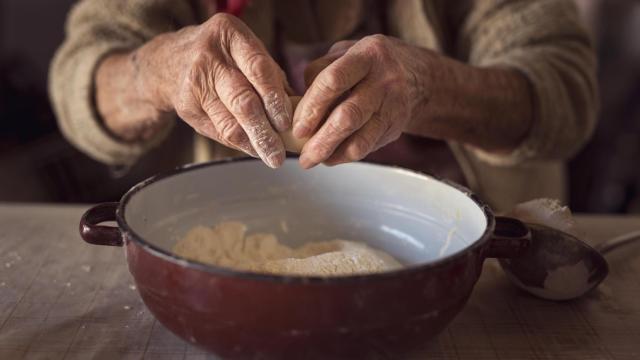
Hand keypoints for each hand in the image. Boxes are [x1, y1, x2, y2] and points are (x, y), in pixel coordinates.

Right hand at [135, 13, 291, 167]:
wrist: (169, 61)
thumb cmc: (223, 57)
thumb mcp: (245, 52)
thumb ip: (273, 77)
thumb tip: (303, 111)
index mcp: (230, 36)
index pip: (258, 69)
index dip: (275, 98)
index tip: (288, 123)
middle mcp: (210, 58)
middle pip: (242, 100)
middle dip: (264, 131)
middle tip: (280, 154)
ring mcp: (195, 83)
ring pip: (229, 122)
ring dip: (254, 143)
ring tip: (272, 157)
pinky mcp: (186, 107)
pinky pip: (218, 132)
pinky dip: (239, 143)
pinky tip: (254, 149)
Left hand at [293, 35, 423, 168]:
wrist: (417, 76)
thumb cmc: (368, 65)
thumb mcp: (346, 53)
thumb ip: (320, 73)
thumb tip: (297, 108)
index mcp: (367, 55)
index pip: (334, 81)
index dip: (312, 107)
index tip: (297, 127)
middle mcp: (384, 80)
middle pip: (348, 116)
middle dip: (321, 139)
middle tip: (302, 155)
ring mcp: (393, 105)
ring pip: (360, 138)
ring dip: (331, 153)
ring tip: (311, 160)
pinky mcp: (395, 127)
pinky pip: (367, 147)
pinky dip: (344, 156)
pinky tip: (329, 157)